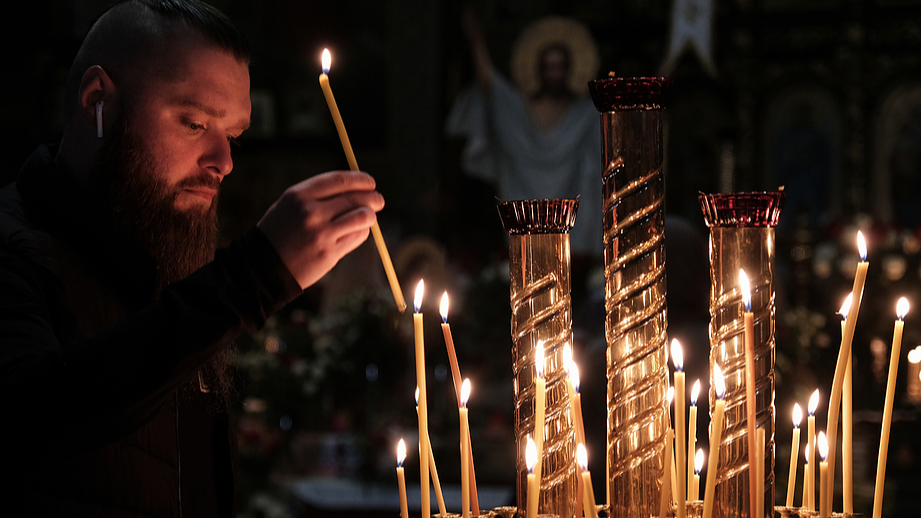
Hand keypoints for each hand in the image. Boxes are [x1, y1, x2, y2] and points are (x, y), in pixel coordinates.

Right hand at [257, 170, 383, 289]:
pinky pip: (357, 237)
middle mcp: (311, 212)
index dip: (360, 180)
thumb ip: (318, 195)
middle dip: (372, 198)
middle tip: (379, 200)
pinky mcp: (330, 253)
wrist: (263, 267)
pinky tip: (358, 232)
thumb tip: (354, 189)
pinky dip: (362, 232)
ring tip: (370, 216)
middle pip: (354, 198)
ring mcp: (321, 234)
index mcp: (299, 196)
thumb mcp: (290, 205)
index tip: (370, 182)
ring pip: (361, 217)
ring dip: (371, 215)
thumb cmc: (279, 232)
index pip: (339, 180)